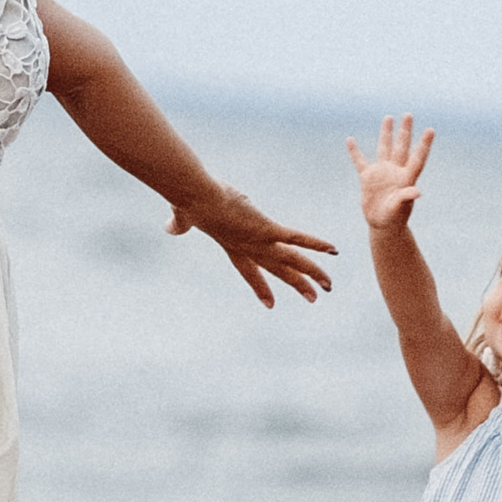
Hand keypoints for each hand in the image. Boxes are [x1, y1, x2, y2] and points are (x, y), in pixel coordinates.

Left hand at [165, 184, 335, 307]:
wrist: (195, 196)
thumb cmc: (189, 202)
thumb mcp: (184, 215)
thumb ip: (179, 224)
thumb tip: (169, 226)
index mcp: (231, 244)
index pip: (248, 271)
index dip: (260, 287)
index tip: (270, 304)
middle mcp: (248, 248)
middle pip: (277, 270)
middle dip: (296, 284)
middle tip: (313, 299)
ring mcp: (259, 241)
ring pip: (291, 262)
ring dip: (312, 273)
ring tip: (328, 286)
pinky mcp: (267, 229)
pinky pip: (296, 239)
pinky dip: (315, 244)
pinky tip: (333, 250)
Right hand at [347, 114, 434, 235]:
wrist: (382, 224)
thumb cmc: (394, 218)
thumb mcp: (400, 208)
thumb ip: (406, 198)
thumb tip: (417, 191)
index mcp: (406, 178)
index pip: (417, 158)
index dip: (424, 145)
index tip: (431, 130)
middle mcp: (395, 171)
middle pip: (401, 147)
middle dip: (405, 131)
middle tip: (408, 115)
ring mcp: (382, 172)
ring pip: (384, 148)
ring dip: (386, 133)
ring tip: (388, 117)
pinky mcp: (368, 177)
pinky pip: (360, 161)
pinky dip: (354, 152)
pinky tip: (350, 140)